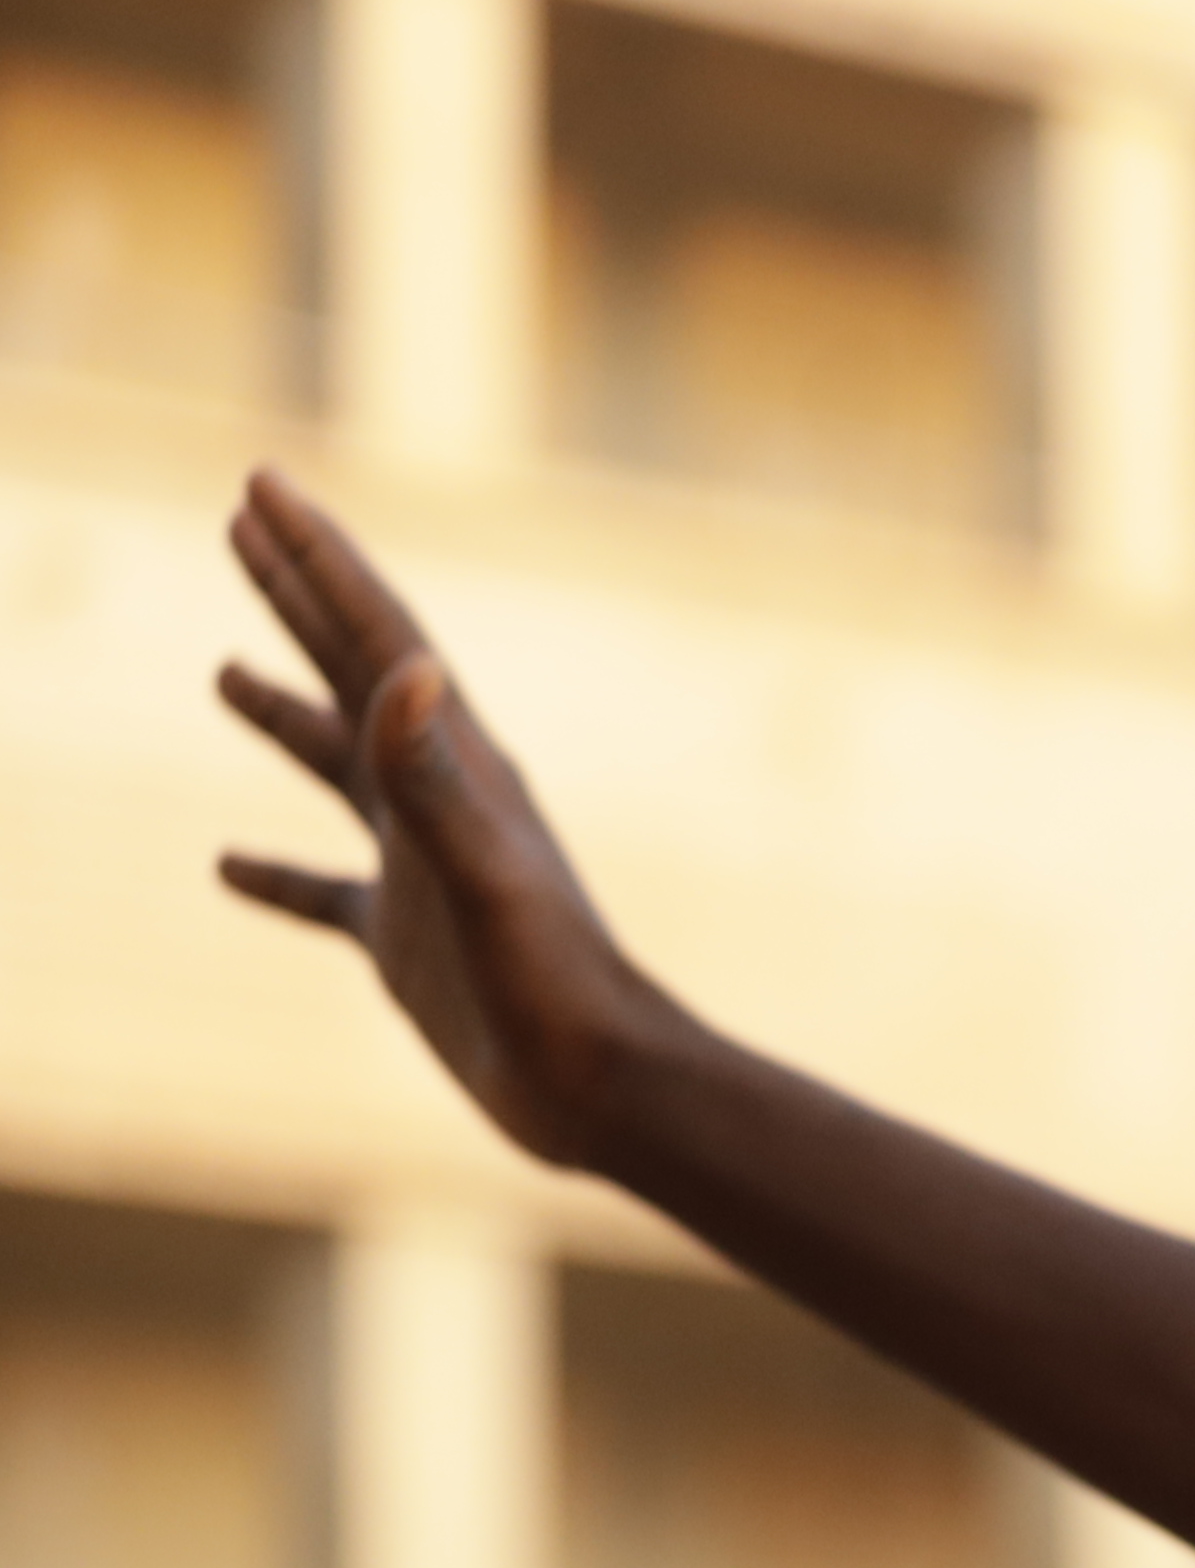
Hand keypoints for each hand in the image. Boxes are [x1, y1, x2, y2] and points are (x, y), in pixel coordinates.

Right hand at [211, 468, 689, 1167]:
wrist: (597, 1083)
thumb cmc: (552, 980)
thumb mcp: (483, 870)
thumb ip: (440, 776)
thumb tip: (410, 666)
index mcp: (460, 763)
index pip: (375, 633)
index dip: (316, 556)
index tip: (259, 484)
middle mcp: (442, 799)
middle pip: (352, 671)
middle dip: (296, 593)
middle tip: (243, 520)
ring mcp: (421, 866)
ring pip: (338, 767)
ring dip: (284, 713)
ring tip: (223, 671)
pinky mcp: (407, 938)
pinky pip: (325, 892)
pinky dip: (277, 874)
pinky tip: (228, 866)